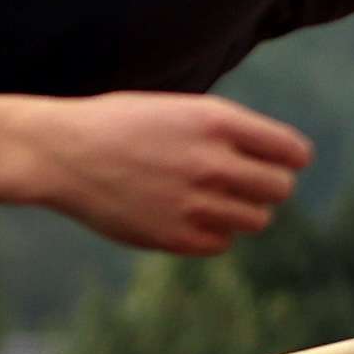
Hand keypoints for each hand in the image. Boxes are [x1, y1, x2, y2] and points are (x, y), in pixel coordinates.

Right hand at [28, 94, 309, 255]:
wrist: (62, 152)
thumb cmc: (122, 125)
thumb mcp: (180, 110)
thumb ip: (229, 132)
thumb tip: (281, 161)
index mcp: (218, 121)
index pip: (292, 152)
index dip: (290, 158)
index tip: (280, 162)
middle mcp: (213, 162)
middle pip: (280, 189)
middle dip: (268, 186)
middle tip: (243, 182)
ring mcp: (195, 203)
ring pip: (256, 220)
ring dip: (242, 211)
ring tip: (211, 198)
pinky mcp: (176, 237)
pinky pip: (221, 243)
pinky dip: (212, 233)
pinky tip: (185, 215)